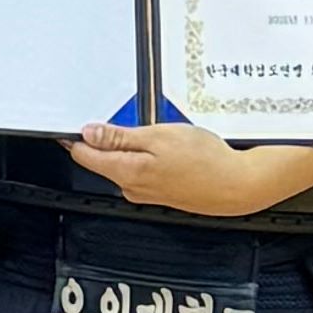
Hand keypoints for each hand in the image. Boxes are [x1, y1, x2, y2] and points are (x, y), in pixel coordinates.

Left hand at [62, 119, 312, 220]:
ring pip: (123, 164)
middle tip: (130, 119)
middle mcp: (131, 187)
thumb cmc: (204, 159)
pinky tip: (169, 149)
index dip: (76, 135)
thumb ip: (120, 137)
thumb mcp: (159, 136)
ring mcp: (146, 193)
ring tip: (157, 133)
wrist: (237, 185)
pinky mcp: (160, 193)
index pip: (84, 155)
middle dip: (107, 137)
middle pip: (102, 159)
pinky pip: (142, 171)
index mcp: (126, 172)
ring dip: (131, 146)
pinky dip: (148, 157)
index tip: (75, 120)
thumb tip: (88, 134)